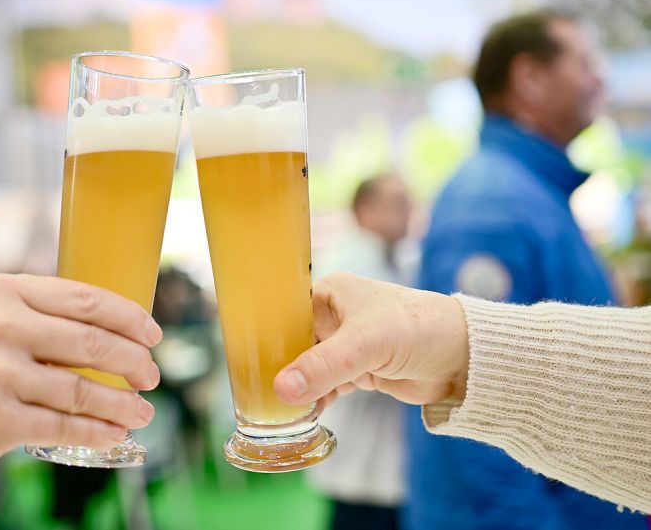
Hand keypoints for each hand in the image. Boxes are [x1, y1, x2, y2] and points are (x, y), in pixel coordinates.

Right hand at [0, 274, 162, 477]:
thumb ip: (39, 315)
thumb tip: (112, 332)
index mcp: (5, 292)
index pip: (87, 299)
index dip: (130, 318)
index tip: (153, 334)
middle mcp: (2, 328)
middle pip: (94, 343)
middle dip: (134, 362)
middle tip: (151, 376)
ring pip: (85, 390)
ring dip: (124, 404)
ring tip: (143, 412)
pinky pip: (65, 428)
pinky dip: (98, 433)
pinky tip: (114, 435)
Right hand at [274, 272, 468, 407]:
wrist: (464, 357)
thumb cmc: (418, 329)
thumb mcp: (366, 344)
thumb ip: (324, 367)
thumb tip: (282, 389)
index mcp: (329, 294)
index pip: (285, 313)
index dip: (264, 335)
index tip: (244, 360)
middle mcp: (333, 317)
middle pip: (292, 344)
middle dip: (278, 368)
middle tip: (256, 391)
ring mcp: (345, 345)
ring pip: (308, 368)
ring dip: (297, 388)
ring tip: (276, 409)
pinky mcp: (357, 370)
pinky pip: (325, 386)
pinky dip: (316, 400)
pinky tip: (304, 414)